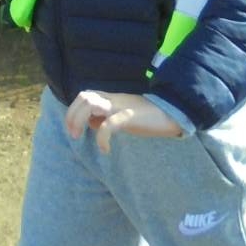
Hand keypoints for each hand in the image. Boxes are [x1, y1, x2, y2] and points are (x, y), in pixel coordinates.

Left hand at [64, 90, 183, 154]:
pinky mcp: (129, 116)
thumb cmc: (148, 117)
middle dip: (72, 115)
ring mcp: (121, 106)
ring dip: (79, 120)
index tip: (73, 129)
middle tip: (74, 135)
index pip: (84, 95)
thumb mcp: (123, 115)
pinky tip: (105, 149)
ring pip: (91, 103)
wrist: (172, 113)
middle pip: (84, 96)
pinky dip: (101, 137)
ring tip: (80, 137)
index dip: (73, 110)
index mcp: (112, 98)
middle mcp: (113, 99)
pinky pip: (109, 124)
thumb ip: (107, 117)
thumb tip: (91, 123)